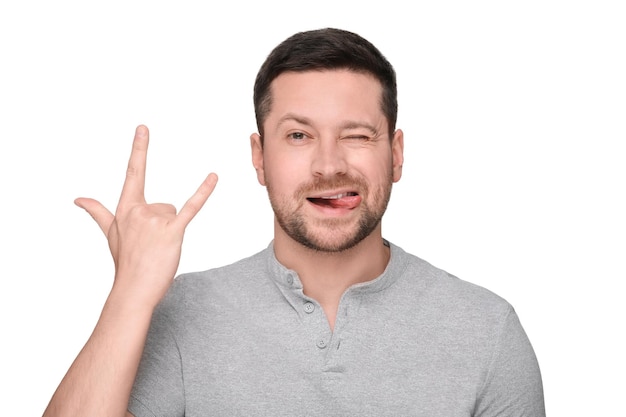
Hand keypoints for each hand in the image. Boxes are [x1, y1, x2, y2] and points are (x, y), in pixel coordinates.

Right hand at [74, 125, 217, 307]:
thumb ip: (97, 211)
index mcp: (125, 208)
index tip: (143, 128)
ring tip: (160, 250)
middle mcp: (138, 210)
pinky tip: (214, 177)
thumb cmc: (125, 262)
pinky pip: (191, 207)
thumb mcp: (110, 234)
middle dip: (163, 225)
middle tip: (152, 247)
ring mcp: (154, 220)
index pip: (133, 172)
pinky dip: (203, 192)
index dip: (139, 149)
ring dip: (171, 232)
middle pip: (165, 205)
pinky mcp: (171, 231)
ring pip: (175, 213)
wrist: (133, 290)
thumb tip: (78, 198)